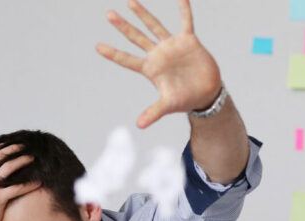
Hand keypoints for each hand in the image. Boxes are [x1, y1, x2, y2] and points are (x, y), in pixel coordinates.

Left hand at [96, 0, 221, 128]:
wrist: (206, 93)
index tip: (97, 47)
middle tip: (109, 14)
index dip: (113, 54)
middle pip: (136, 38)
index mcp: (150, 69)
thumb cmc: (185, 99)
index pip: (127, 60)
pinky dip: (184, 10)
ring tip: (130, 2)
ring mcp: (171, 46)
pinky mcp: (188, 41)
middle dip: (123, 27)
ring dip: (143, 14)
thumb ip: (153, 113)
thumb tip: (139, 125)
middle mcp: (158, 55)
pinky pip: (186, 22)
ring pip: (154, 26)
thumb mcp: (168, 105)